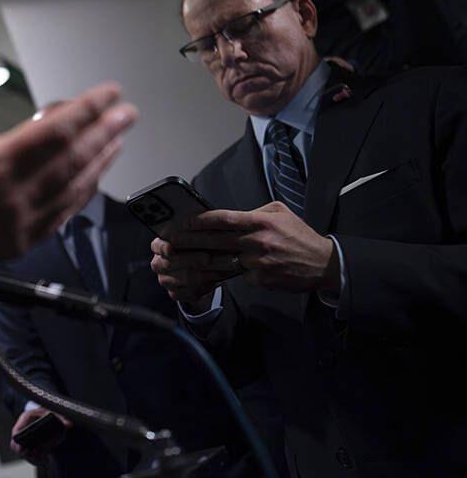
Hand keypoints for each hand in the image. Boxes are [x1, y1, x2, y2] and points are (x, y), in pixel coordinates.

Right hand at [0, 45, 137, 300]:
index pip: (56, 131)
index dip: (88, 109)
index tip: (108, 94)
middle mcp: (12, 197)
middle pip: (75, 158)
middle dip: (106, 131)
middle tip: (127, 112)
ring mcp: (19, 224)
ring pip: (75, 188)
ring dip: (101, 161)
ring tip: (118, 140)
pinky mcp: (18, 244)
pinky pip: (63, 215)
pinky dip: (83, 194)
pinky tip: (91, 181)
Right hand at [10, 407, 69, 464]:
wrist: (49, 414)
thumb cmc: (48, 411)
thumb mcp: (55, 412)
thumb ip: (62, 418)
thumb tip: (68, 424)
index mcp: (26, 418)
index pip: (16, 431)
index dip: (17, 441)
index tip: (21, 449)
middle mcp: (23, 428)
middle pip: (17, 445)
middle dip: (26, 453)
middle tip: (37, 456)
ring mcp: (26, 438)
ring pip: (23, 452)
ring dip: (32, 458)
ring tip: (44, 460)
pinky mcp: (30, 445)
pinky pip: (29, 455)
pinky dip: (36, 460)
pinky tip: (45, 460)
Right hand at [150, 236, 238, 303]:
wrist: (202, 266)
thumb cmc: (198, 244)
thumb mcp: (194, 233)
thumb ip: (195, 228)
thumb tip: (204, 219)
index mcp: (158, 246)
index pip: (157, 246)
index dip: (163, 248)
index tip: (171, 248)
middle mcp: (159, 263)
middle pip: (171, 264)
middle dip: (192, 260)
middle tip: (208, 257)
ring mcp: (166, 280)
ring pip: (185, 279)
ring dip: (206, 273)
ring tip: (223, 266)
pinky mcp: (176, 293)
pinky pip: (191, 293)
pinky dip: (208, 286)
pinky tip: (219, 278)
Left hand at [156, 202, 339, 294]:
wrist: (324, 264)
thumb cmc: (299, 235)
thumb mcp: (280, 213)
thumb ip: (254, 212)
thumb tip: (229, 216)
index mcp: (260, 222)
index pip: (222, 219)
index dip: (199, 220)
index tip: (181, 221)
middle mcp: (257, 242)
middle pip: (215, 241)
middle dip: (189, 241)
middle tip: (168, 241)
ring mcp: (258, 263)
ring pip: (220, 262)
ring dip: (196, 262)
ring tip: (177, 260)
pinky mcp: (261, 280)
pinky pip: (238, 275)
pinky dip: (228, 273)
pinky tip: (216, 272)